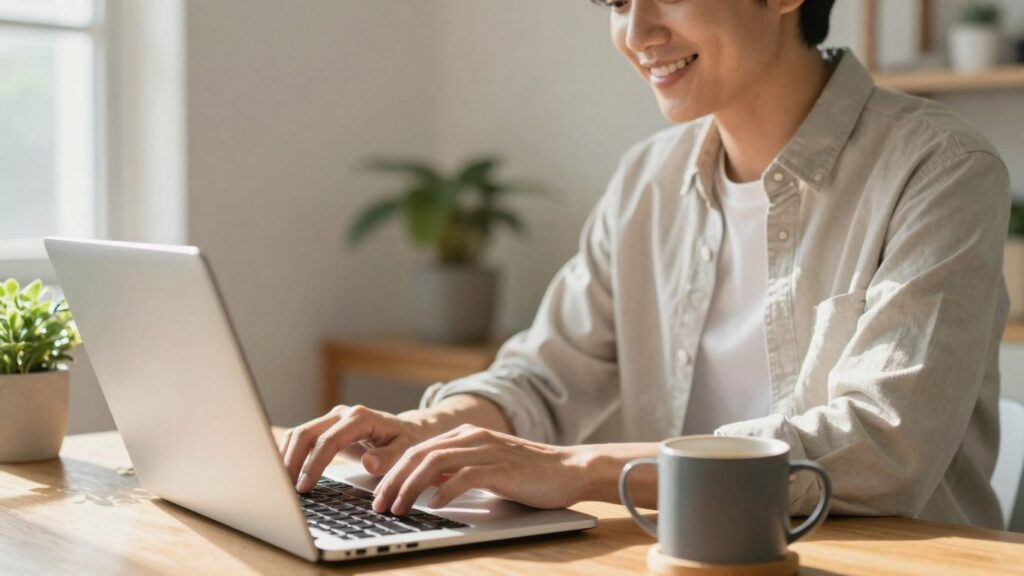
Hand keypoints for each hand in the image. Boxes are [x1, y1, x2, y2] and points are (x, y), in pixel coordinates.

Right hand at [280, 404, 431, 492]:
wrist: (405, 430)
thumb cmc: (406, 442)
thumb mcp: (405, 451)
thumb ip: (388, 458)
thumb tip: (369, 463)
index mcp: (360, 418)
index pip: (328, 440)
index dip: (313, 464)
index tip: (304, 486)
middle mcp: (342, 415)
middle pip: (306, 433)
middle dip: (292, 461)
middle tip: (285, 489)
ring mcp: (331, 420)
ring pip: (298, 434)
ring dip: (287, 457)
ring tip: (281, 484)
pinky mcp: (325, 428)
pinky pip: (301, 438)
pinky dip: (290, 454)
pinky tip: (285, 473)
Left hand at [370, 424, 588, 515]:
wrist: (570, 469)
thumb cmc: (530, 474)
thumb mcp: (487, 468)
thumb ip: (459, 472)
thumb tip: (428, 487)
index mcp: (467, 435)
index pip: (419, 450)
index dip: (394, 472)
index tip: (380, 495)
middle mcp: (473, 438)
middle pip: (420, 454)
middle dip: (394, 480)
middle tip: (380, 504)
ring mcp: (487, 450)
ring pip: (435, 463)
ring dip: (411, 487)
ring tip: (399, 507)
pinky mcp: (502, 468)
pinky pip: (465, 476)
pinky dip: (445, 492)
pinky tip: (433, 506)